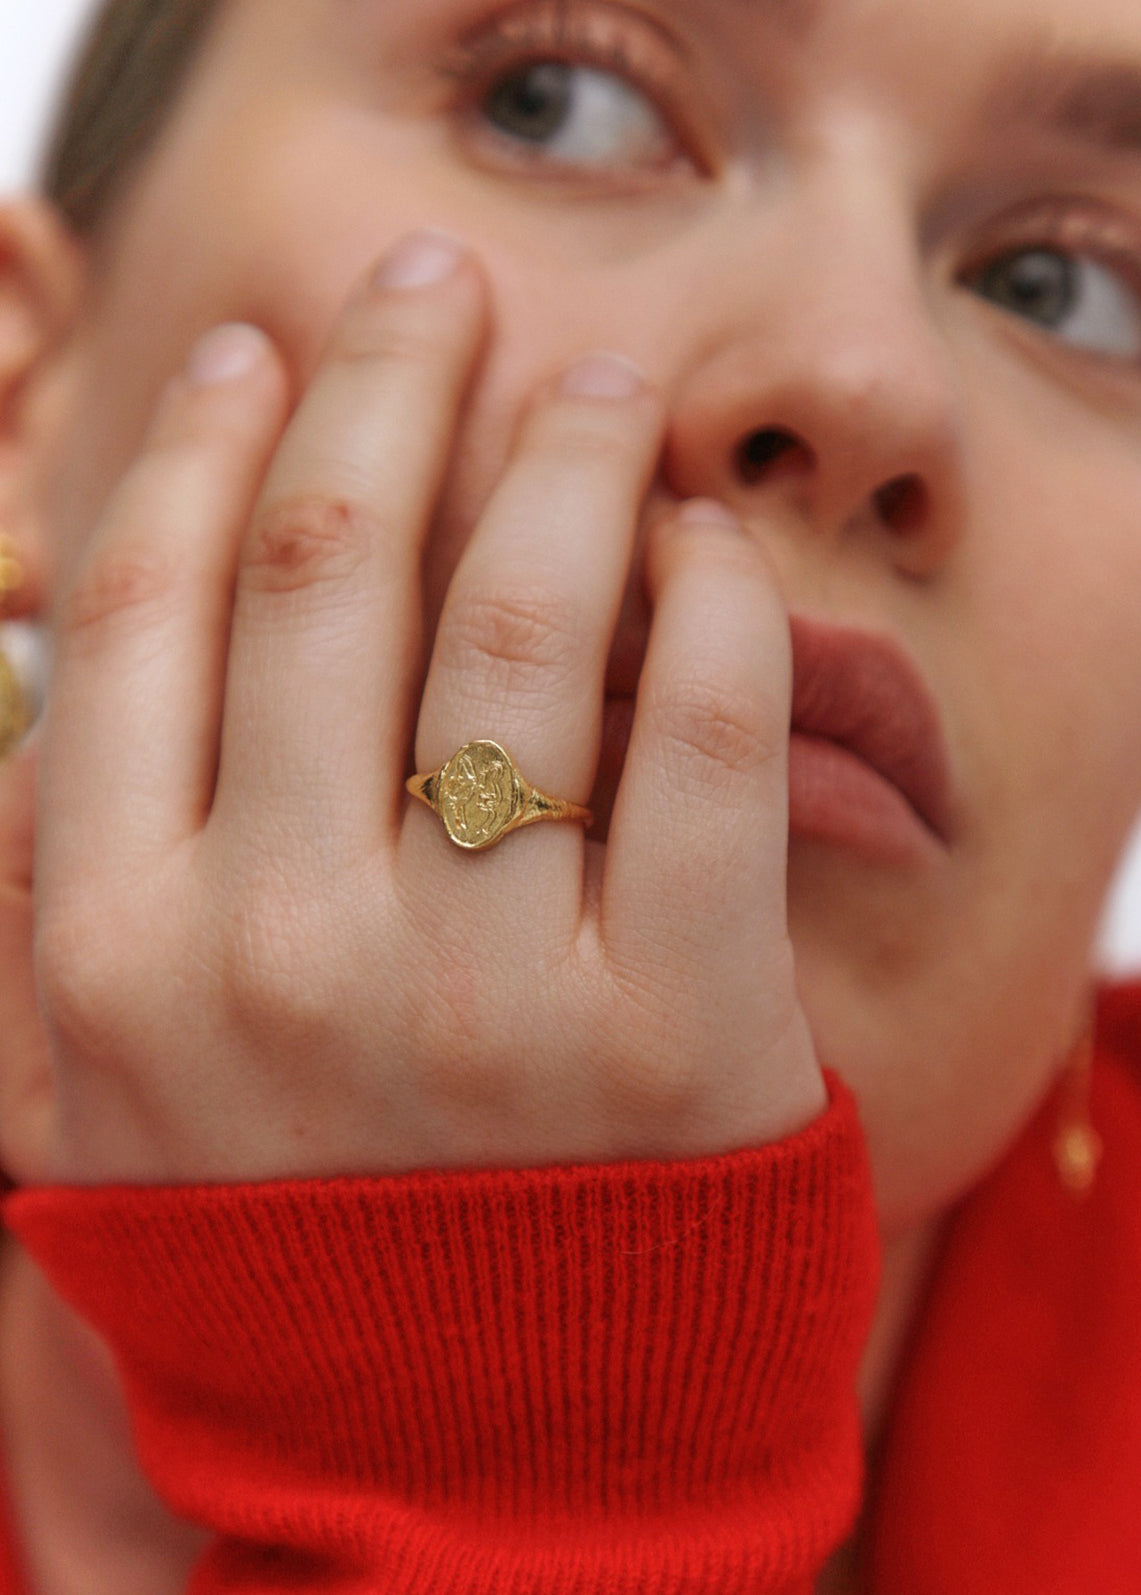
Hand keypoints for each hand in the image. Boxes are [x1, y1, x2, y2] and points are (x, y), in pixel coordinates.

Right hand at [34, 233, 824, 1182]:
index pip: (148, 612)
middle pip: (330, 571)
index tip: (265, 350)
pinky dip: (715, 599)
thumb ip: (64, 897)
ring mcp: (481, 1000)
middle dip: (390, 380)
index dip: (214, 447)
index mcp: (111, 956)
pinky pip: (698, 735)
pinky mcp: (679, 1033)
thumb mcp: (112, 1104)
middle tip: (438, 286)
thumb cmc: (304, 1258)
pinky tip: (710, 545)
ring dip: (565, 452)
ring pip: (520, 620)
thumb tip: (71, 664)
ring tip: (599, 385)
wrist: (480, 1472)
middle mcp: (275, 961)